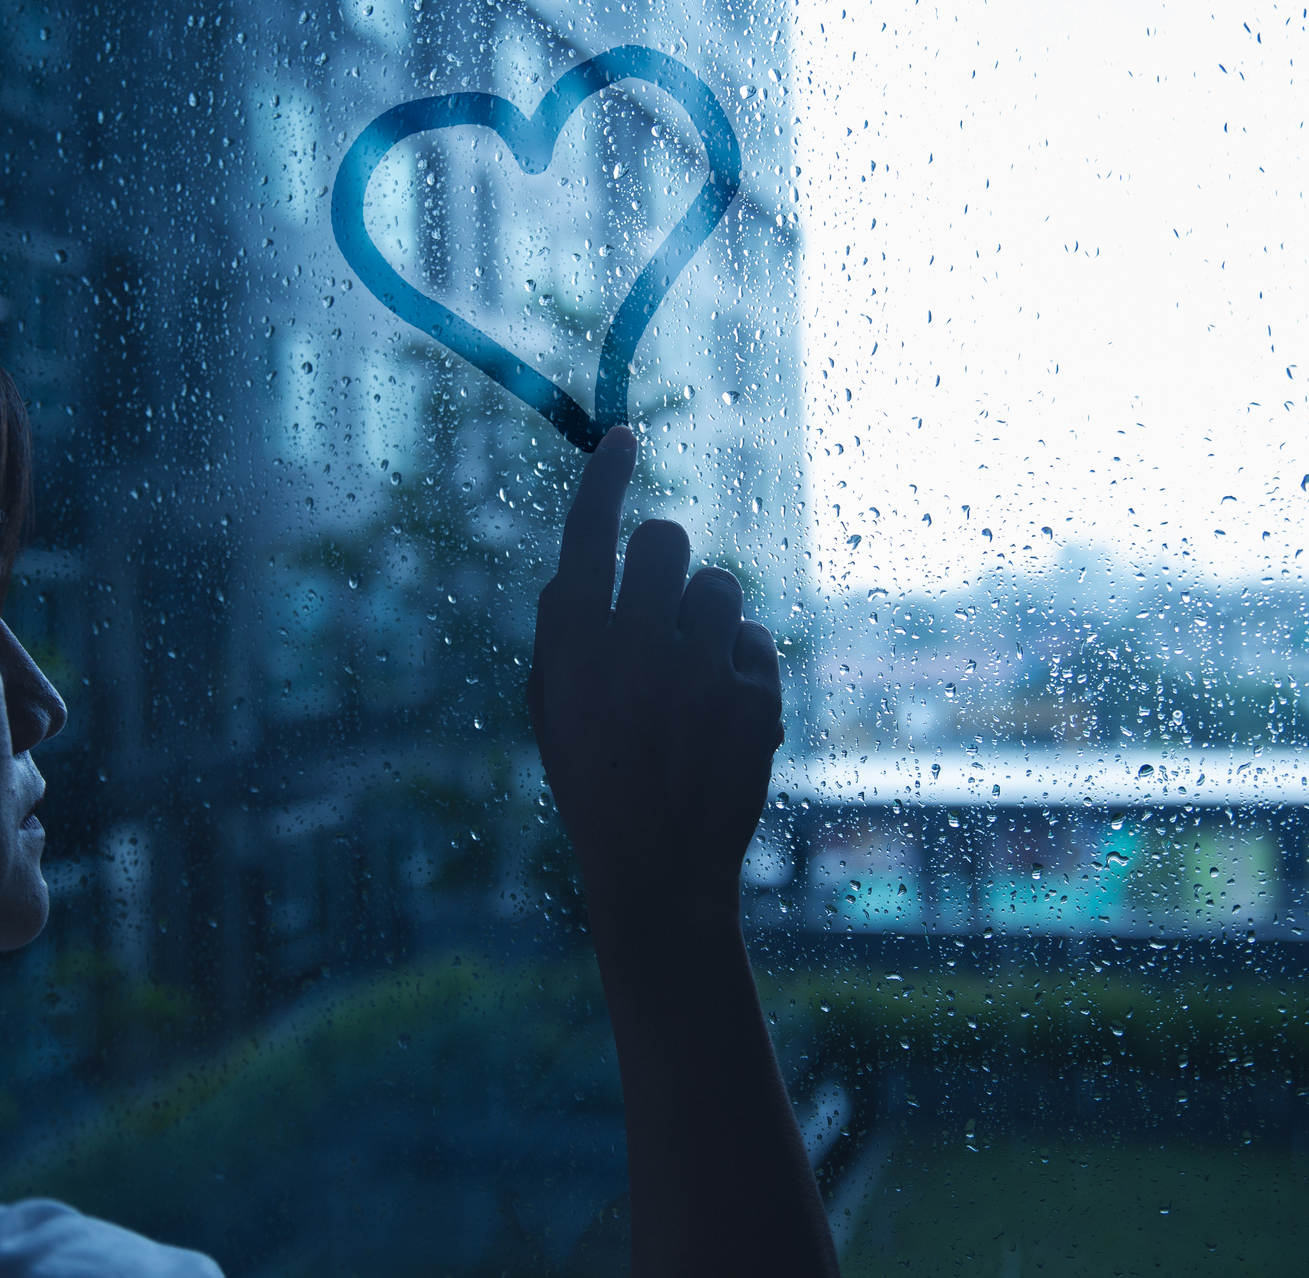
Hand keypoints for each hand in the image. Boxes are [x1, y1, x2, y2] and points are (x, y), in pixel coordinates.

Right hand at [526, 427, 783, 931]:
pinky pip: (756, 641)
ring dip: (706, 615)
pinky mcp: (756, 700)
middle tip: (659, 602)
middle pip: (666, 540)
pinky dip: (741, 666)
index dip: (605, 476)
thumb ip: (561, 635)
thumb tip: (578, 567)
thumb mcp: (552, 711)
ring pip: (720, 588)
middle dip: (663, 560)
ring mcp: (702, 675)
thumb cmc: (595, 782)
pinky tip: (720, 714)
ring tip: (691, 672)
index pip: (589, 533)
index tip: (622, 439)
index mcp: (576, 650)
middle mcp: (638, 651)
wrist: (659, 870)